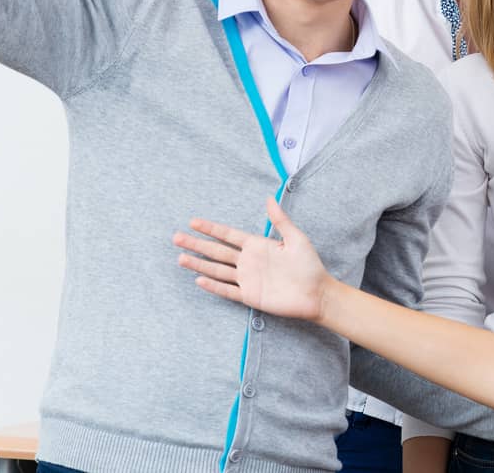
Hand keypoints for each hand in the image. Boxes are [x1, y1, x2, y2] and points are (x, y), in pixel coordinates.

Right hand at [175, 199, 329, 321]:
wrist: (317, 293)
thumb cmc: (309, 265)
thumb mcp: (296, 238)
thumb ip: (280, 220)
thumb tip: (269, 198)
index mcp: (258, 245)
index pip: (229, 235)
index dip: (211, 229)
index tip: (193, 222)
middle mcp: (248, 261)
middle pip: (217, 251)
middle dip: (197, 244)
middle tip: (176, 238)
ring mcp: (247, 279)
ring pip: (217, 270)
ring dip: (199, 264)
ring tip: (180, 257)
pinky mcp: (250, 296)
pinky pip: (227, 290)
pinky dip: (213, 286)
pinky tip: (198, 280)